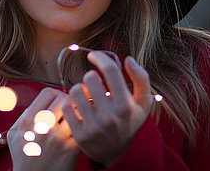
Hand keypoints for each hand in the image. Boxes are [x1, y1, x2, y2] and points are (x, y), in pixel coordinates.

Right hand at [7, 87, 80, 170]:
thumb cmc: (23, 157)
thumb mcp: (15, 134)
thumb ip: (25, 114)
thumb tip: (41, 99)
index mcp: (28, 120)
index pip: (49, 92)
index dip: (56, 94)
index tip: (59, 102)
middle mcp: (42, 126)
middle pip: (64, 99)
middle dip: (69, 102)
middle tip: (71, 109)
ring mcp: (57, 138)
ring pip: (76, 112)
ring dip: (78, 114)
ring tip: (77, 119)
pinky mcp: (70, 150)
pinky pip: (83, 128)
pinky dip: (84, 127)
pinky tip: (81, 132)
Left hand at [62, 52, 153, 166]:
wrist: (119, 155)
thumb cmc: (130, 122)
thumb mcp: (143, 103)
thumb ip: (141, 79)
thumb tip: (128, 59)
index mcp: (126, 105)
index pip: (110, 70)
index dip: (100, 57)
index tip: (93, 55)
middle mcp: (109, 116)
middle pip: (90, 77)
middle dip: (90, 77)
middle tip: (94, 84)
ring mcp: (93, 126)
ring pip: (75, 90)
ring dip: (79, 89)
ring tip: (85, 96)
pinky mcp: (79, 135)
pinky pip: (66, 106)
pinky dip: (70, 102)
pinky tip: (77, 106)